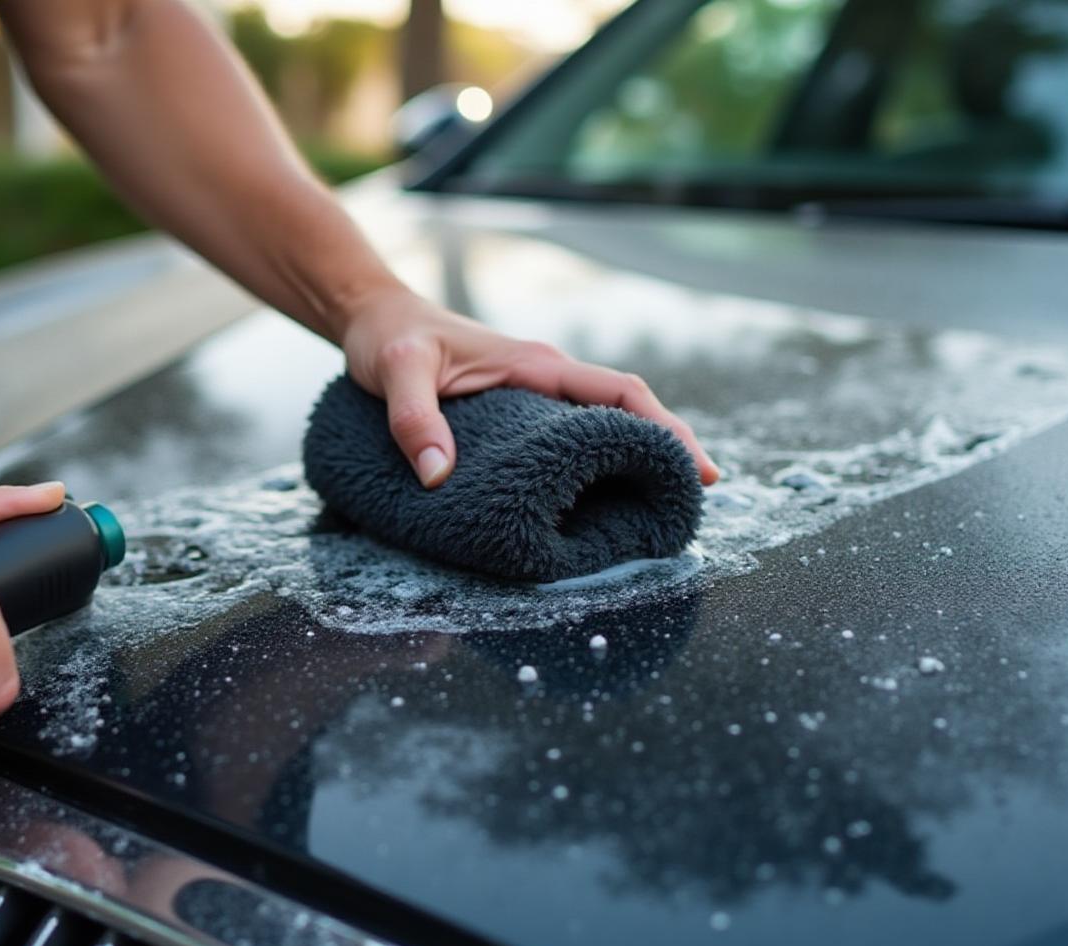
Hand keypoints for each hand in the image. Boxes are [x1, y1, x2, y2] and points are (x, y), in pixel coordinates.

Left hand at [339, 287, 719, 487]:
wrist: (373, 317)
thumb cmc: (388, 340)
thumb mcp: (397, 374)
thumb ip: (414, 421)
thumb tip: (438, 476)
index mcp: (535, 364)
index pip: (619, 392)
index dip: (662, 427)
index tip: (695, 467)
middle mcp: (545, 376)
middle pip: (626, 411)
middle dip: (664, 450)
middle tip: (691, 501)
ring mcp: (534, 392)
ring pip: (602, 423)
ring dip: (634, 456)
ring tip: (660, 505)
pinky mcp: (518, 409)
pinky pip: (571, 433)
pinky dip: (597, 458)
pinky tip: (601, 494)